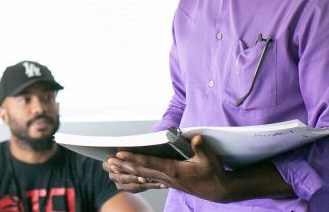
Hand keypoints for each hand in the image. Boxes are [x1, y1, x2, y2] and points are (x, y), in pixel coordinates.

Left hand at [103, 135, 230, 200]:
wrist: (219, 191)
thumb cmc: (214, 174)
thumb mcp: (210, 159)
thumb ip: (201, 148)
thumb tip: (195, 137)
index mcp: (174, 171)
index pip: (149, 163)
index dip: (134, 158)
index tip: (120, 153)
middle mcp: (167, 177)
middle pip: (140, 170)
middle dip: (123, 165)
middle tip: (108, 161)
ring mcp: (167, 181)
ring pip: (142, 175)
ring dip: (127, 171)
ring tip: (113, 166)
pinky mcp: (169, 182)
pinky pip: (149, 179)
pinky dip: (136, 175)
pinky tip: (128, 173)